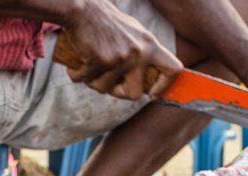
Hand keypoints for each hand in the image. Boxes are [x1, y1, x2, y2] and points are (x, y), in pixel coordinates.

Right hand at [60, 0, 182, 99]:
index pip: (173, 69)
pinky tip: (74, 67)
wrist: (82, 10)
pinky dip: (77, 76)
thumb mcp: (132, 34)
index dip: (165, 86)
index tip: (153, 93)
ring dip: (93, 83)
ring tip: (88, 68)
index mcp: (149, 45)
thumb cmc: (105, 22)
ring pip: (105, 89)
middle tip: (109, 85)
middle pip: (135, 94)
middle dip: (119, 94)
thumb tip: (144, 78)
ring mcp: (120, 58)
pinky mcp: (100, 61)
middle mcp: (139, 53)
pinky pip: (86, 81)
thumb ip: (141, 53)